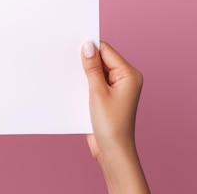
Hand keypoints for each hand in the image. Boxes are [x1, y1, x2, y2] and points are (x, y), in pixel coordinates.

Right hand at [81, 41, 148, 193]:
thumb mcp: (97, 92)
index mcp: (129, 74)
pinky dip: (85, 83)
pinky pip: (95, 83)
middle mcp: (125, 79)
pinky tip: (74, 87)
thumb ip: (92, 68)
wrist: (112, 151)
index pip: (107, 51)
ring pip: (96, 72)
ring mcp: (117, 88)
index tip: (72, 46)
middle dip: (86, 61)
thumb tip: (87, 46)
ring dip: (84, 74)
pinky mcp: (108, 97)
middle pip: (102, 60)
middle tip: (68, 60)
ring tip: (71, 76)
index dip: (90, 48)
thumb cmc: (111, 125)